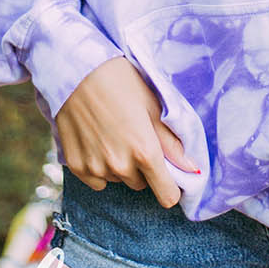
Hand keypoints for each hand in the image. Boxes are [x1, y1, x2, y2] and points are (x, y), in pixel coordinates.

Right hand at [54, 55, 201, 208]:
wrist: (76, 71)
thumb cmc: (120, 81)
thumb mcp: (152, 105)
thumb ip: (172, 142)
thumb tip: (192, 168)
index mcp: (145, 152)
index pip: (167, 196)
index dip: (171, 187)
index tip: (168, 175)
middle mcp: (120, 166)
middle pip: (141, 184)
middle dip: (142, 167)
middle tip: (134, 136)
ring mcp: (96, 168)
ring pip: (118, 180)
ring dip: (120, 165)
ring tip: (113, 132)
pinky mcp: (76, 167)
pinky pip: (96, 180)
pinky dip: (99, 166)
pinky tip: (96, 140)